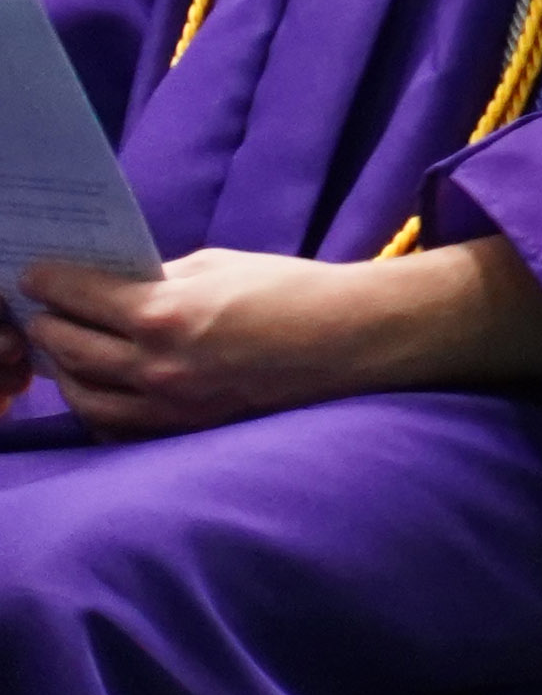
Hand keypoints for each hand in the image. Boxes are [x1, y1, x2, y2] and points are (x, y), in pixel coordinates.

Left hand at [16, 242, 541, 436]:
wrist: (355, 343)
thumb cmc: (296, 291)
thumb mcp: (222, 264)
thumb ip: (163, 277)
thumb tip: (119, 283)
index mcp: (164, 313)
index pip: (74, 296)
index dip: (46, 281)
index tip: (33, 273)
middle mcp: (156, 366)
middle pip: (67, 348)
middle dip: (47, 323)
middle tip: (40, 308)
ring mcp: (169, 406)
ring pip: (82, 394)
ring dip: (65, 367)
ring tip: (65, 348)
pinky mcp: (186, 431)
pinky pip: (116, 426)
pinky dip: (96, 407)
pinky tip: (100, 389)